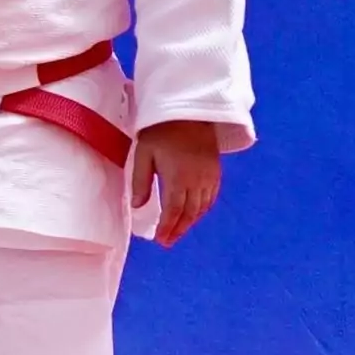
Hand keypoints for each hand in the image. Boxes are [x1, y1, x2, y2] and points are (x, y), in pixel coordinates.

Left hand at [134, 119, 229, 242]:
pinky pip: (211, 197)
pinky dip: (202, 210)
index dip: (168, 228)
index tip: (160, 240)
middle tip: (168, 241)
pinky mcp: (216, 171)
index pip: (174, 211)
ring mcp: (210, 177)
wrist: (190, 112)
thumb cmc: (161, 131)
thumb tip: (138, 206)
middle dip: (178, 229)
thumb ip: (141, 181)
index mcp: (178, 178)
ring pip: (202, 207)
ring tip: (177, 231)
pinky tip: (194, 213)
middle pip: (190, 213)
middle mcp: (198, 181)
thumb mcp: (143, 154)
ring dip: (190, 222)